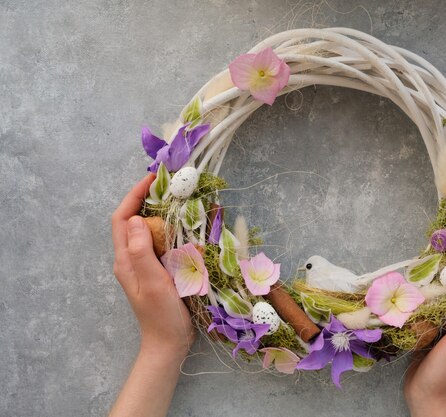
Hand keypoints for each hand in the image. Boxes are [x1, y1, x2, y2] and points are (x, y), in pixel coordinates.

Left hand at [111, 174, 195, 358]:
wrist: (169, 343)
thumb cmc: (161, 315)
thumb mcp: (152, 282)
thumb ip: (141, 252)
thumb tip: (136, 220)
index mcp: (125, 260)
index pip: (122, 219)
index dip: (134, 196)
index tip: (153, 179)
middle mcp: (131, 258)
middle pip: (133, 221)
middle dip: (147, 199)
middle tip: (170, 185)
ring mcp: (145, 265)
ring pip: (148, 230)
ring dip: (161, 212)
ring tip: (179, 199)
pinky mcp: (158, 270)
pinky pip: (161, 242)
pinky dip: (172, 228)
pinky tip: (187, 225)